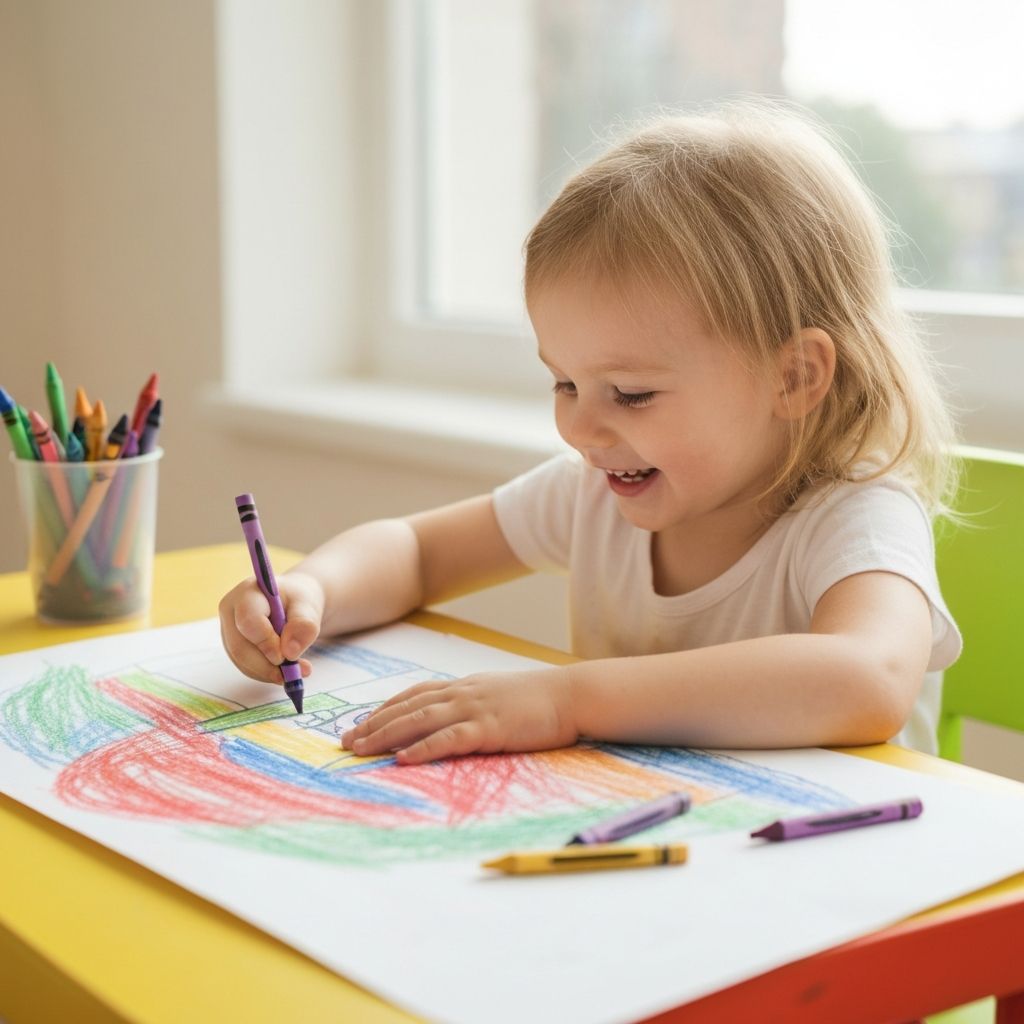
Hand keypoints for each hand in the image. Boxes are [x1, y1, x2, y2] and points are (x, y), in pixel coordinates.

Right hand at [218, 571, 324, 684]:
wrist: (293, 602)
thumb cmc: (299, 600)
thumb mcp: (308, 606)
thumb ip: (304, 625)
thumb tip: (290, 653)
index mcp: (248, 593)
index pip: (248, 621)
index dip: (265, 642)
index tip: (286, 657)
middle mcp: (231, 610)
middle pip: (240, 647)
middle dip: (268, 666)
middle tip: (295, 673)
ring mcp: (228, 629)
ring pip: (242, 661)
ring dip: (269, 672)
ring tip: (297, 670)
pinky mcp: (232, 646)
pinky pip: (245, 667)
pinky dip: (266, 673)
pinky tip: (284, 670)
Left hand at [339, 668, 578, 764]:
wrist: (570, 695)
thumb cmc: (537, 700)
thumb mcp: (496, 695)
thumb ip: (471, 704)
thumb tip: (449, 721)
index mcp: (463, 686)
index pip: (413, 695)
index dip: (383, 709)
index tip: (360, 723)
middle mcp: (461, 693)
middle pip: (407, 707)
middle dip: (373, 724)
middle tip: (346, 741)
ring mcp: (473, 708)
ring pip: (419, 720)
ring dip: (386, 735)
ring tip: (360, 749)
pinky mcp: (488, 728)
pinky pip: (449, 738)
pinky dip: (423, 748)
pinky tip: (403, 758)